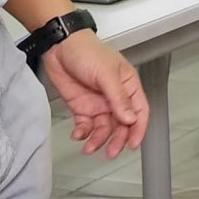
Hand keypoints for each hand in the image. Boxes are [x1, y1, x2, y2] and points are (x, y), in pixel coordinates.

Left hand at [42, 31, 148, 157]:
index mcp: (128, 86)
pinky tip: (78, 135)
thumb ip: (118, 98)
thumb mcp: (106, 74)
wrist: (59, 46)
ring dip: (98, 139)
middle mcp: (115, 97)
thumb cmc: (87, 51)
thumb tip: (130, 118)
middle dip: (116, 139)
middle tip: (110, 152)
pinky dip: (82, 133)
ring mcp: (98, 103)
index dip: (138, 129)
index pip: (139, 111)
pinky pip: (85, 126)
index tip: (132, 143)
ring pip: (103, 128)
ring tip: (89, 147)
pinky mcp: (82, 107)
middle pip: (121, 125)